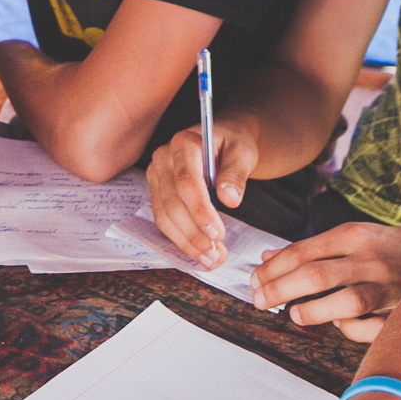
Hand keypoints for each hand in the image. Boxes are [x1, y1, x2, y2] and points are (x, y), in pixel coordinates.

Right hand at [147, 120, 261, 267]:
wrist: (223, 140)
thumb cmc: (234, 144)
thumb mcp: (244, 153)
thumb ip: (236, 174)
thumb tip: (229, 199)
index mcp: (184, 143)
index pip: (186, 181)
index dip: (199, 210)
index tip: (217, 233)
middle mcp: (163, 158)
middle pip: (172, 202)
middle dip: (193, 233)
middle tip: (217, 254)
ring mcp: (156, 175)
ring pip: (164, 216)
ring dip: (186, 242)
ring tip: (212, 259)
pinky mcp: (157, 191)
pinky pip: (164, 220)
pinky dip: (181, 239)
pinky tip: (200, 252)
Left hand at [249, 220, 400, 340]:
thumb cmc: (393, 250)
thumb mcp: (354, 237)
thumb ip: (312, 249)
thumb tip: (266, 257)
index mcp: (354, 235)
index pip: (302, 252)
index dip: (271, 269)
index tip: (252, 282)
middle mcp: (370, 259)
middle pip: (314, 276)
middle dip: (278, 290)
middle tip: (259, 302)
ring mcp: (390, 287)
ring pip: (345, 302)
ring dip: (313, 311)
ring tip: (295, 316)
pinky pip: (371, 328)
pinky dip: (352, 329)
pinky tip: (340, 326)